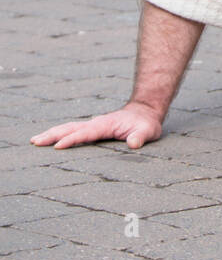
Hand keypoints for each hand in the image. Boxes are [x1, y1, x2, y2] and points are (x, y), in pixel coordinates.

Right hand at [30, 102, 162, 151]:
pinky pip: (72, 130)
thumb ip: (140, 137)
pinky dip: (59, 134)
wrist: (144, 112)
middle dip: (53, 135)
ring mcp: (92, 125)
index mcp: (105, 125)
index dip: (72, 140)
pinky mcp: (92, 129)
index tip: (58, 147)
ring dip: (52, 133)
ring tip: (34, 140)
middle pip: (70, 128)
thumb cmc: (145, 124)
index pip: (85, 133)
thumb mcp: (148, 131)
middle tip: (35, 142)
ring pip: (68, 128)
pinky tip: (49, 139)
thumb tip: (134, 143)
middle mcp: (95, 123)